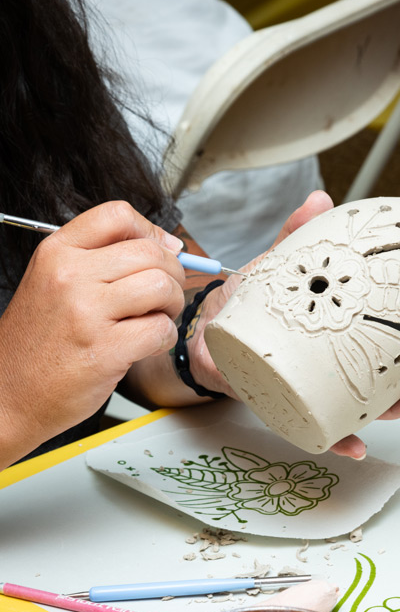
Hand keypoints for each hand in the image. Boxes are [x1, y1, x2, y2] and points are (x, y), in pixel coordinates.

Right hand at [0, 202, 184, 466]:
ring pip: (161, 286)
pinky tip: (148, 344)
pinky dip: (165, 337)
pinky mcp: (105, 349)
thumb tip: (166, 246)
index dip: (152, 231)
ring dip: (172, 304)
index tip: (165, 250)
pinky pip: (160, 328)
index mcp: (57, 252)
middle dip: (172, 274)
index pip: (117, 215)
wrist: (8, 395)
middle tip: (165, 295)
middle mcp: (70, 275)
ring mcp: (87, 312)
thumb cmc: (37, 344)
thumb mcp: (52, 283)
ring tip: (157, 318)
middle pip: (150, 252)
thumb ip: (99, 260)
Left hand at [187, 191, 399, 458]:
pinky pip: (325, 430)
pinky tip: (356, 447)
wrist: (211, 335)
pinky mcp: (298, 408)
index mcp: (350, 325)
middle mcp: (347, 360)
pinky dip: (343, 441)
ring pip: (375, 402)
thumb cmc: (255, 305)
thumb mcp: (280, 266)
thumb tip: (321, 200)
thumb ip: (300, 234)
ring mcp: (327, 387)